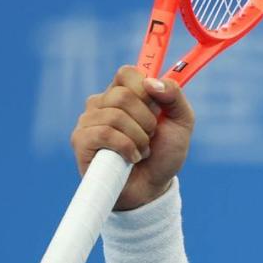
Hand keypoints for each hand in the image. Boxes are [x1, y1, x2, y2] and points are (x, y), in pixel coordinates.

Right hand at [71, 65, 195, 211]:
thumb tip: (151, 82)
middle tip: (149, 138)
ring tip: (141, 152)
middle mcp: (102, 103)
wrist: (152, 189)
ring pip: (115, 115)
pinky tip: (131, 159)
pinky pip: (104, 133)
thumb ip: (174, 96)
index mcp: (122, 92)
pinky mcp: (81, 141)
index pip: (127, 73)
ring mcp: (88, 121)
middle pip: (124, 95)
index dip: (145, 91)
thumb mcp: (181, 123)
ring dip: (138, 139)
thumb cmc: (163, 155)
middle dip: (146, 122)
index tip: (156, 111)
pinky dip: (126, 148)